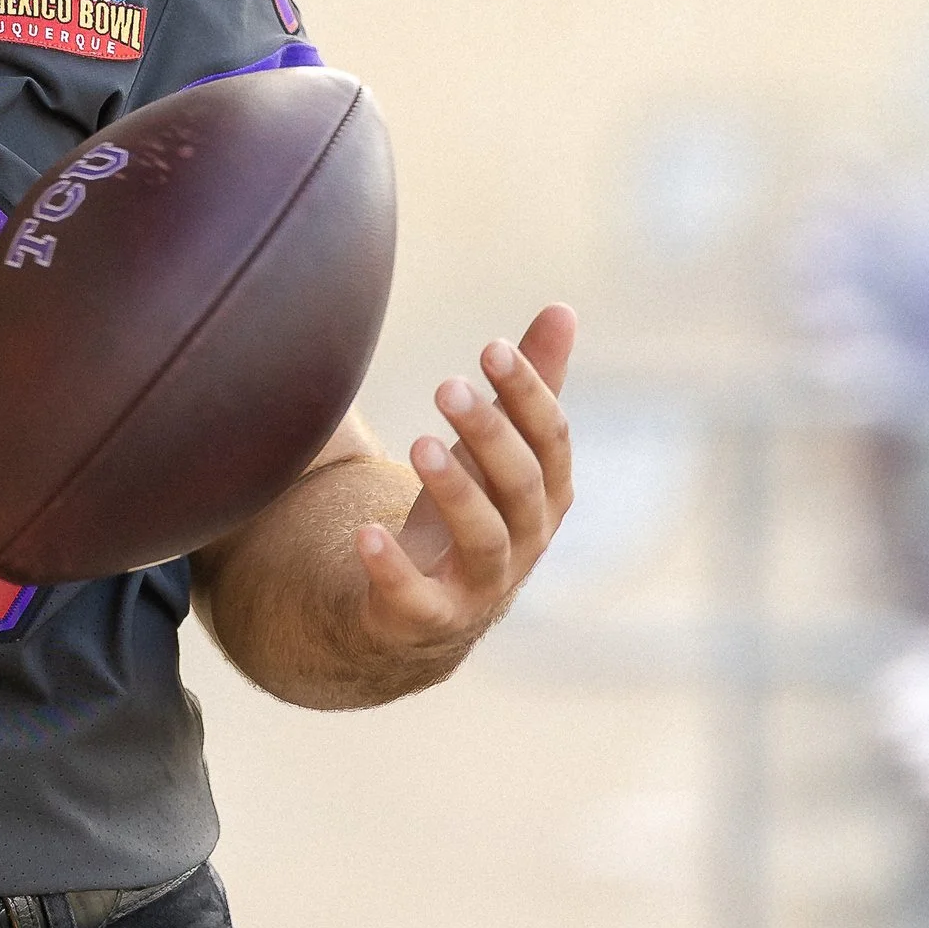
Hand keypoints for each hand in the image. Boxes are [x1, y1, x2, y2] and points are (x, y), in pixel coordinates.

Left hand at [355, 304, 575, 664]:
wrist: (425, 610)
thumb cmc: (470, 509)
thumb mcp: (495, 446)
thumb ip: (528, 385)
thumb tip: (563, 309)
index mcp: (546, 493)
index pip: (551, 440)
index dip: (528, 395)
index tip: (491, 348)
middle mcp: (526, 541)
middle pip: (521, 485)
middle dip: (489, 434)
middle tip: (446, 385)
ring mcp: (482, 585)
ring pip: (482, 539)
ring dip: (454, 491)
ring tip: (418, 444)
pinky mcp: (430, 618)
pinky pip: (417, 598)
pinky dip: (392, 569)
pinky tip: (366, 534)